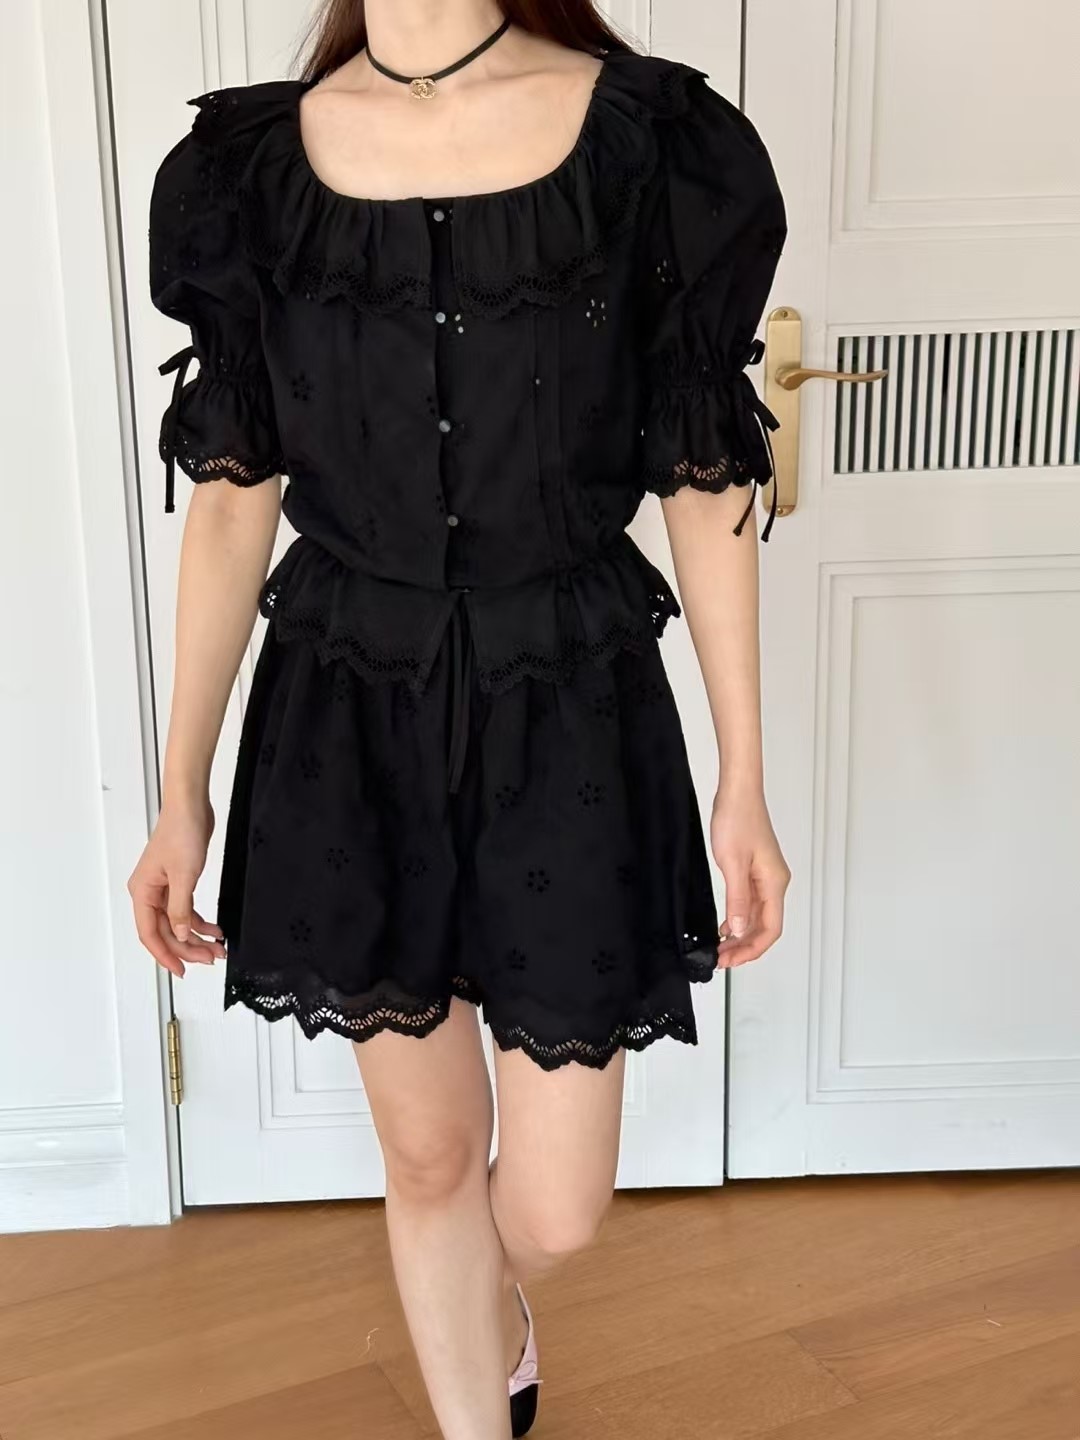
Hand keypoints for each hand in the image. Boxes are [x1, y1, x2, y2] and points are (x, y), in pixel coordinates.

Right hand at [127, 796, 224, 977]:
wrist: (191, 806)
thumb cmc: (181, 832)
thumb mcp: (184, 875)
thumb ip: (180, 909)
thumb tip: (179, 935)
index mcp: (142, 892)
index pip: (149, 934)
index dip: (165, 955)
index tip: (181, 970)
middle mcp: (149, 892)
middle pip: (165, 931)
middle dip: (188, 948)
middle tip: (211, 959)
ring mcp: (163, 888)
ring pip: (177, 923)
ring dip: (196, 937)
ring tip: (217, 948)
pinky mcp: (178, 882)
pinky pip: (186, 910)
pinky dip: (200, 922)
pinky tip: (215, 930)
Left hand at [710, 785, 789, 968]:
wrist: (738, 792)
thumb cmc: (737, 819)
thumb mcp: (732, 863)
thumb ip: (738, 900)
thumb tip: (741, 930)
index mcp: (774, 883)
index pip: (770, 929)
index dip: (752, 950)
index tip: (731, 960)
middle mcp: (775, 882)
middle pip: (766, 926)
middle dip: (745, 947)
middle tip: (721, 959)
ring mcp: (766, 876)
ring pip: (759, 916)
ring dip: (742, 934)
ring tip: (721, 947)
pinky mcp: (756, 869)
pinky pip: (752, 902)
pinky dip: (740, 917)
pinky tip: (726, 924)